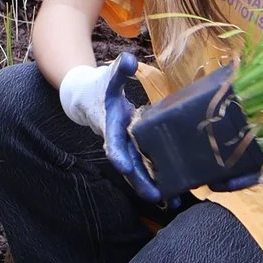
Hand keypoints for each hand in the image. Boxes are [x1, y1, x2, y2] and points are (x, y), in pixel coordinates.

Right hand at [62, 54, 169, 207]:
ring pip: (139, 171)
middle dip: (140, 181)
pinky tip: (176, 194)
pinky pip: (146, 168)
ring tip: (174, 203)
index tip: (124, 167)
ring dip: (153, 187)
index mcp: (110, 125)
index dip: (118, 154)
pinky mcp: (135, 149)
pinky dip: (158, 180)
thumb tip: (129, 60)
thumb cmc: (100, 87)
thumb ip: (119, 69)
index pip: (112, 142)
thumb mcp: (107, 76)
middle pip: (129, 165)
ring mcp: (127, 147)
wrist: (86, 98)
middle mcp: (118, 141)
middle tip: (156, 197)